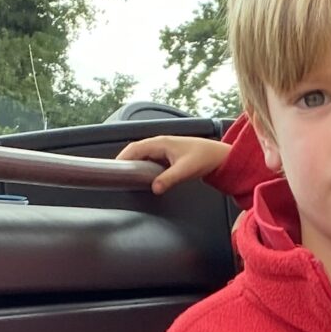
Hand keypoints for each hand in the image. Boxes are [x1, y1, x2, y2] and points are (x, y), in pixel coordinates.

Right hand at [116, 133, 232, 194]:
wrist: (217, 156)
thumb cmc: (203, 158)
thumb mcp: (185, 171)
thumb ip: (169, 179)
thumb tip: (155, 188)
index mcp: (160, 143)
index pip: (134, 148)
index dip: (122, 158)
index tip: (113, 169)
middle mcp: (159, 143)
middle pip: (135, 151)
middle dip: (124, 161)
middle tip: (115, 175)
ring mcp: (162, 149)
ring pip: (141, 155)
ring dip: (133, 164)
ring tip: (125, 176)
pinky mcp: (166, 156)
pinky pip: (148, 159)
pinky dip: (142, 166)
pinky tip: (141, 176)